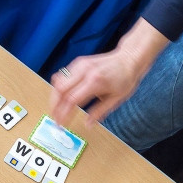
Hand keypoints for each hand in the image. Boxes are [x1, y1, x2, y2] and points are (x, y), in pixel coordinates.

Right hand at [48, 18, 168, 125]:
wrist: (129, 58)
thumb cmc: (125, 79)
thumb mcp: (116, 99)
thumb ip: (99, 112)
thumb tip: (87, 125)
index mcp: (95, 82)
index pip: (71, 99)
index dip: (63, 113)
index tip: (61, 124)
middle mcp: (84, 71)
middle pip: (59, 90)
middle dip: (54, 106)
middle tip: (55, 118)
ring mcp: (80, 64)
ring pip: (57, 81)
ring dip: (54, 97)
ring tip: (56, 110)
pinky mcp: (78, 62)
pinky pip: (62, 75)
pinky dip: (58, 87)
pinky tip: (61, 97)